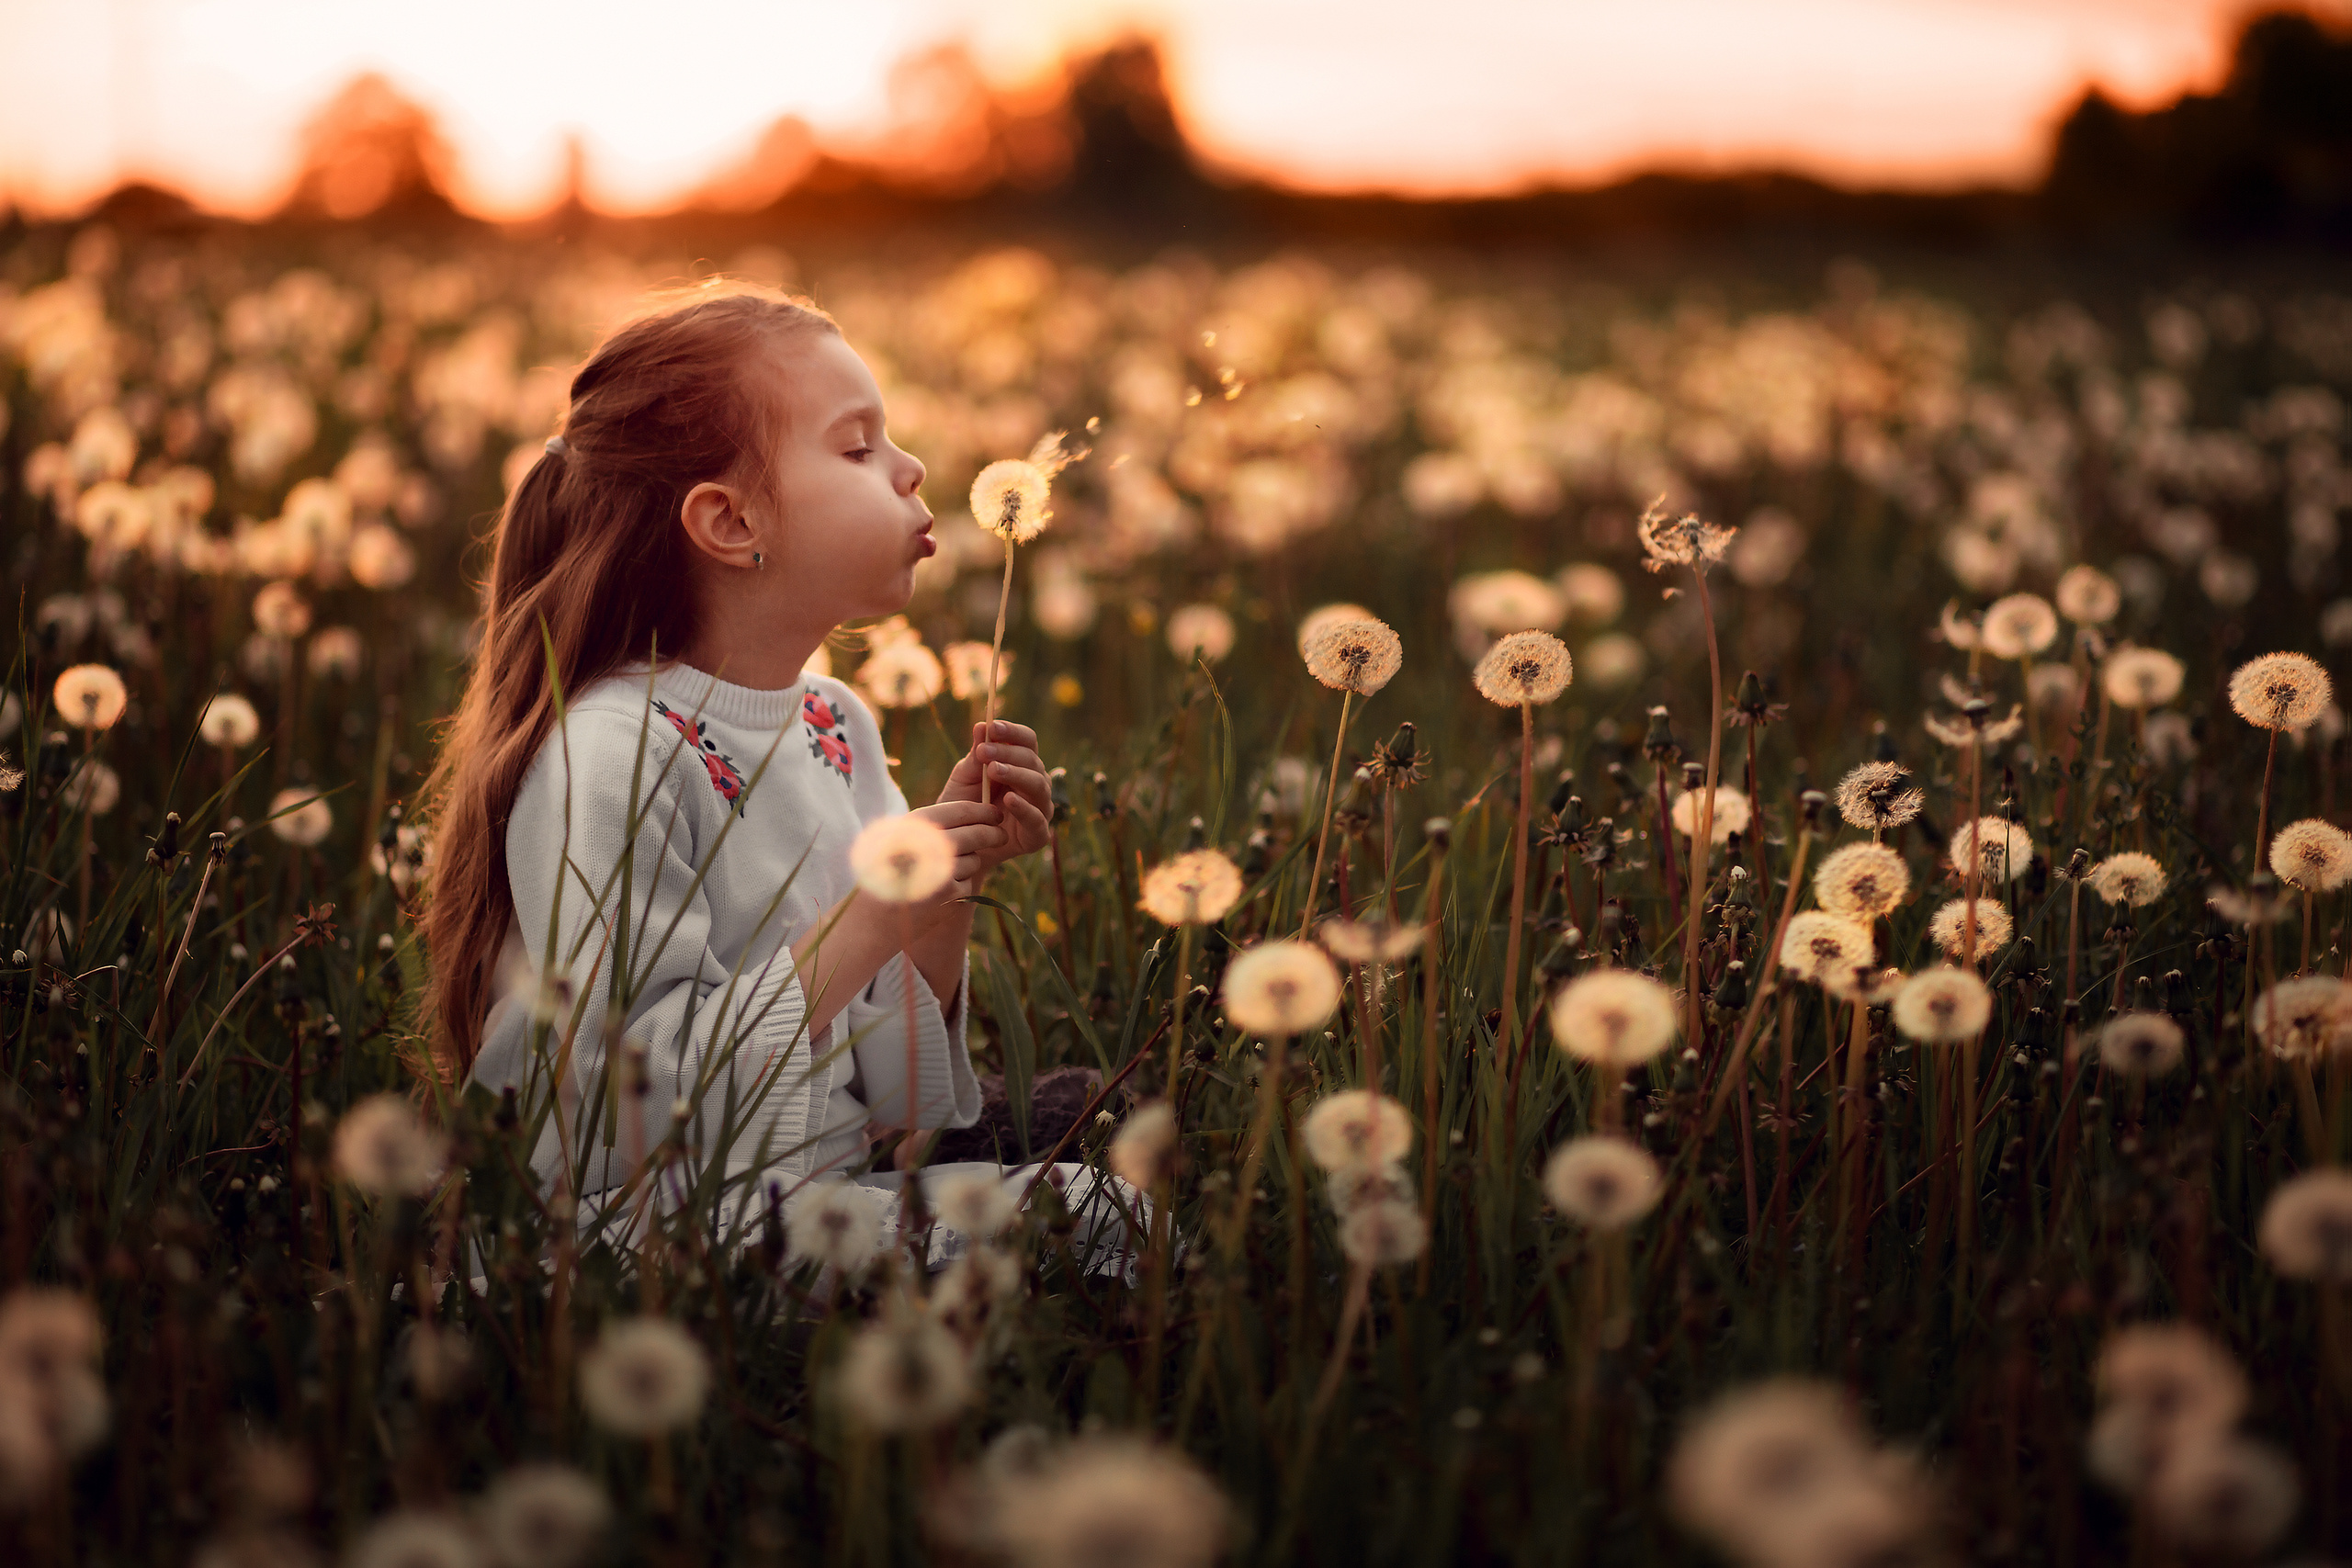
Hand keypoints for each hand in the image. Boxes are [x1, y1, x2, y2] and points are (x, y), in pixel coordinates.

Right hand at [904, 800, 1010, 901]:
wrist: (878, 909)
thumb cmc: (894, 865)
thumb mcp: (906, 834)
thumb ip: (936, 821)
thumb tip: (981, 808)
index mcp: (917, 824)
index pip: (962, 810)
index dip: (984, 811)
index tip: (995, 814)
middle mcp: (929, 844)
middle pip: (975, 834)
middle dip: (993, 834)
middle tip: (1000, 835)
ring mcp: (939, 869)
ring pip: (974, 860)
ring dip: (970, 862)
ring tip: (948, 867)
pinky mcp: (948, 893)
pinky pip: (968, 882)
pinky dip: (961, 884)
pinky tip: (941, 887)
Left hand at [935, 720, 1051, 872]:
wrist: (958, 843)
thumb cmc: (964, 805)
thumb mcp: (965, 777)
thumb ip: (976, 756)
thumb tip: (981, 725)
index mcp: (1022, 765)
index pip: (1027, 741)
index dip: (1013, 732)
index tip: (992, 726)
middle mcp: (1035, 783)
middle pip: (1032, 760)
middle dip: (1008, 753)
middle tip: (984, 752)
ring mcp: (1040, 808)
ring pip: (1038, 785)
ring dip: (1016, 774)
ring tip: (994, 770)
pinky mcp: (1037, 834)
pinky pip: (1036, 819)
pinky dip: (1024, 808)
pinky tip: (1008, 799)